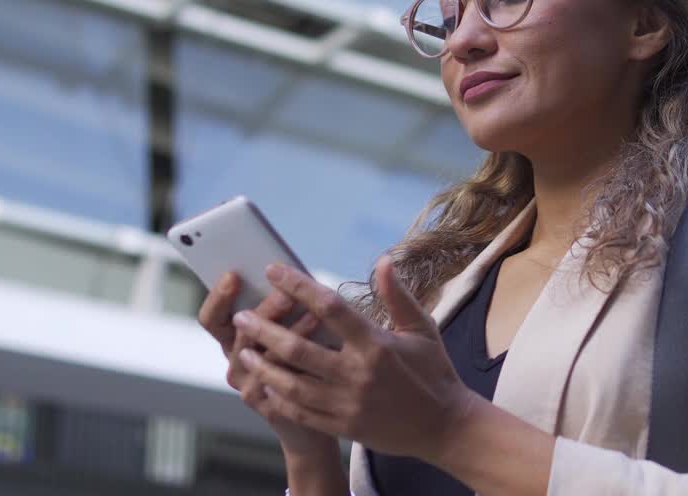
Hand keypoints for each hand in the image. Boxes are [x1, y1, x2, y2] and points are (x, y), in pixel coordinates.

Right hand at [196, 272, 338, 455]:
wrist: (318, 414)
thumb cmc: (304, 358)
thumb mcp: (288, 326)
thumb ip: (283, 304)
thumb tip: (288, 270)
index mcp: (233, 340)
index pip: (212, 319)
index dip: (219, 298)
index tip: (234, 275)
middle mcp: (237, 365)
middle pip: (241, 334)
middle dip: (265, 311)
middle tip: (286, 293)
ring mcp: (251, 388)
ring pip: (265, 357)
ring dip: (292, 331)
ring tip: (314, 313)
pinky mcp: (273, 407)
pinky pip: (285, 381)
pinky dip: (307, 358)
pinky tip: (326, 342)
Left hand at [232, 256, 478, 461]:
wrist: (445, 427)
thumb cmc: (433, 372)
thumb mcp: (422, 329)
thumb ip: (397, 295)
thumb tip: (382, 260)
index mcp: (376, 343)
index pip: (330, 307)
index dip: (298, 286)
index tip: (274, 270)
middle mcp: (358, 373)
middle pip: (299, 348)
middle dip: (264, 330)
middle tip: (242, 316)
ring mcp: (348, 403)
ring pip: (292, 384)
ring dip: (263, 366)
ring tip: (242, 351)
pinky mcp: (343, 427)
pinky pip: (301, 412)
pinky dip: (278, 398)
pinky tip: (263, 385)